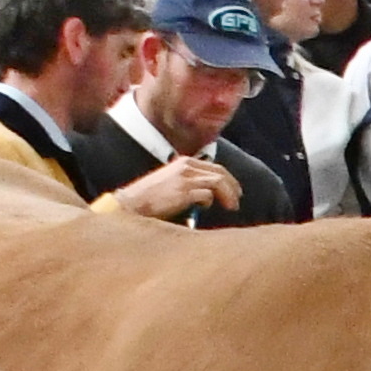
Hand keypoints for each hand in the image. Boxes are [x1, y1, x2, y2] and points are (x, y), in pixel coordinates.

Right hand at [109, 154, 228, 221]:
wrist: (133, 203)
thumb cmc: (151, 197)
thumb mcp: (172, 181)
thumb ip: (190, 182)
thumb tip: (210, 193)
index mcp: (184, 162)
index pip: (214, 167)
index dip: (229, 179)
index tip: (235, 191)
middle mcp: (186, 166)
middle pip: (220, 173)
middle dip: (233, 187)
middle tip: (238, 200)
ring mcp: (185, 178)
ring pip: (218, 182)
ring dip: (229, 196)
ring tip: (232, 207)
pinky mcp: (184, 191)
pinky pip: (207, 195)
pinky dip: (209, 202)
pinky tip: (204, 208)